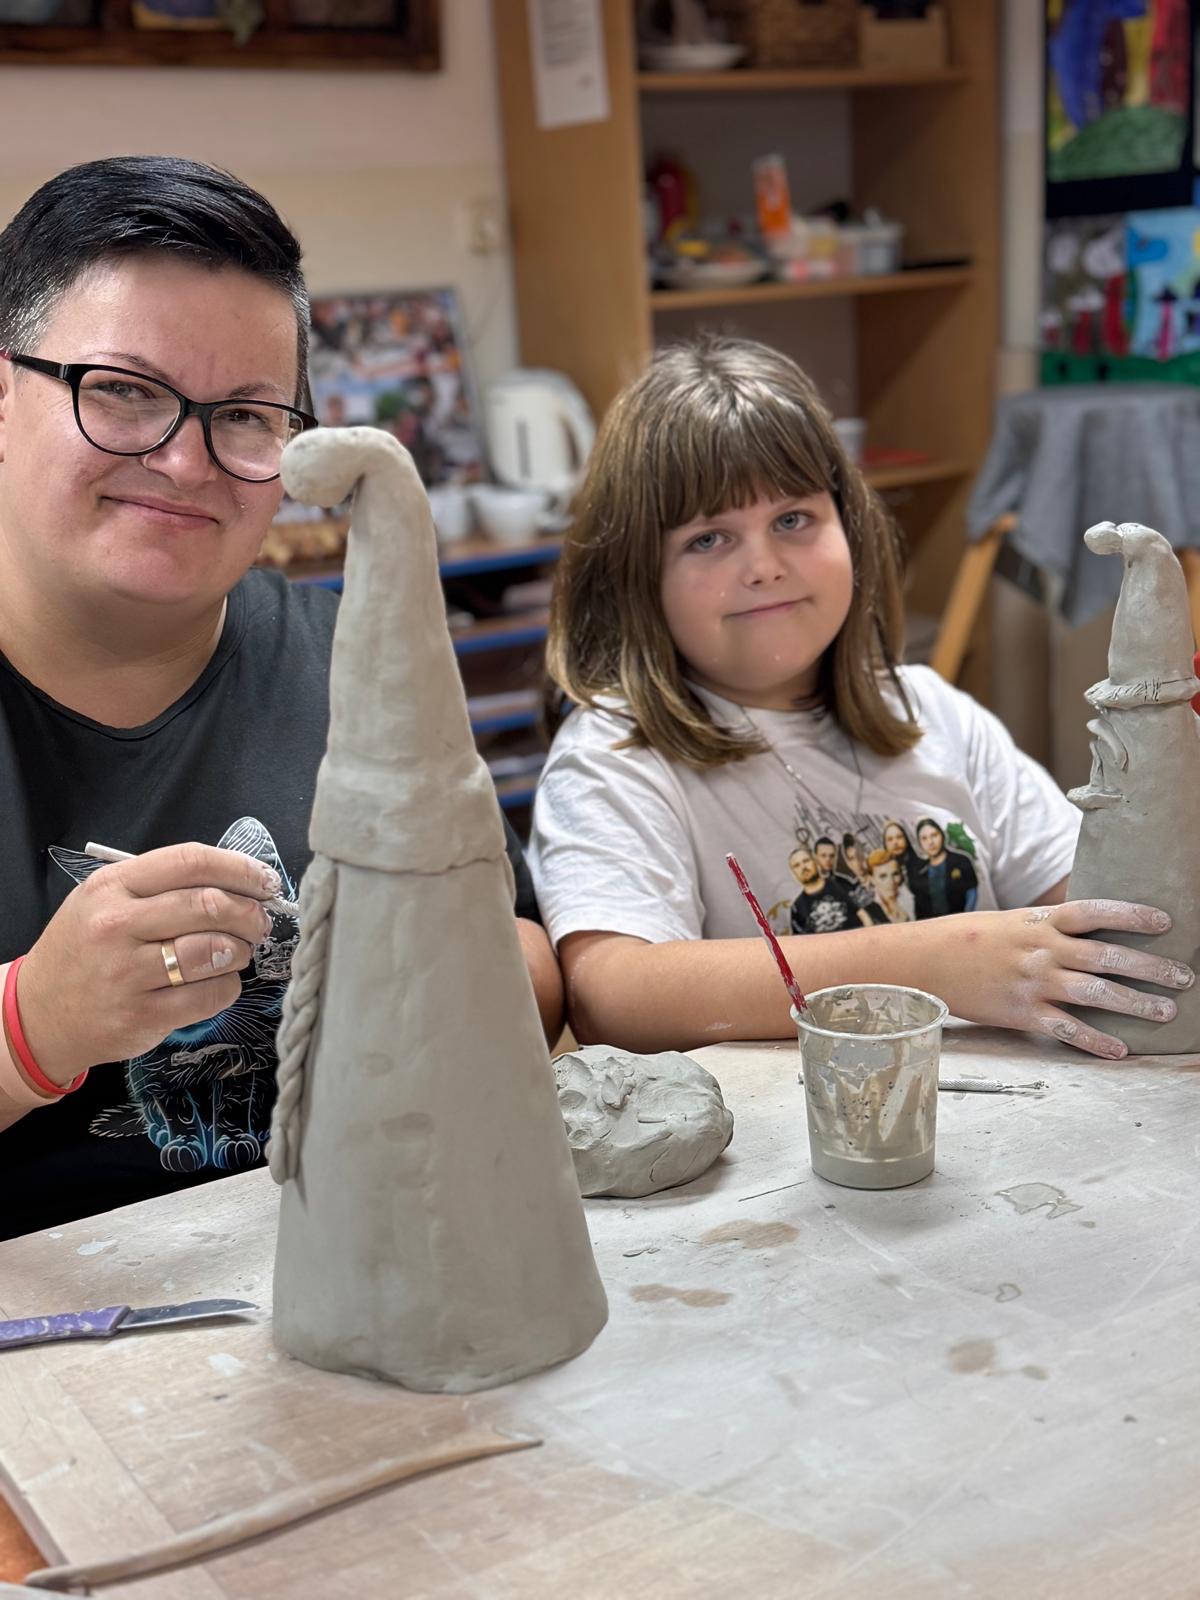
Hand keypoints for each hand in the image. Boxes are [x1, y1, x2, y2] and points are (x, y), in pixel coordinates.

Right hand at [16, 844, 280, 1086]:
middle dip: (250, 912)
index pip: (190, 862)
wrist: (39, 1013)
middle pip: (209, 905)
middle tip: (259, 921)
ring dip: (241, 951)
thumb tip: (238, 882)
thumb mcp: (105, 901)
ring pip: (215, 951)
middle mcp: (116, 925)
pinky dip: (228, 987)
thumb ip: (163, 886)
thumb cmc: (85, 950)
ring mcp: (126, 973)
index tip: (264, 880)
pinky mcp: (141, 1015)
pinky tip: (217, 982)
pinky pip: (210, 995)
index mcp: (112, 886)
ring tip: (236, 952)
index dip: (240, 869)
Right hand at [939, 899, 1192, 1058]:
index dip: (1132, 916)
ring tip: (1165, 1011)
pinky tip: (1119, 1049)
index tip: (1165, 922)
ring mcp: (1033, 983)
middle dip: (1151, 967)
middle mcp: (1042, 951)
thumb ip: (1050, 928)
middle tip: (1183, 976)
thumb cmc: (969, 939)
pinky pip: (1066, 1028)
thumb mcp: (1012, 922)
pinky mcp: (1022, 1013)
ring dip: (1135, 1003)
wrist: (927, 962)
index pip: (1095, 912)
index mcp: (1041, 923)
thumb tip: (1089, 932)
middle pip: (1107, 957)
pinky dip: (1095, 1041)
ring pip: (1095, 993)